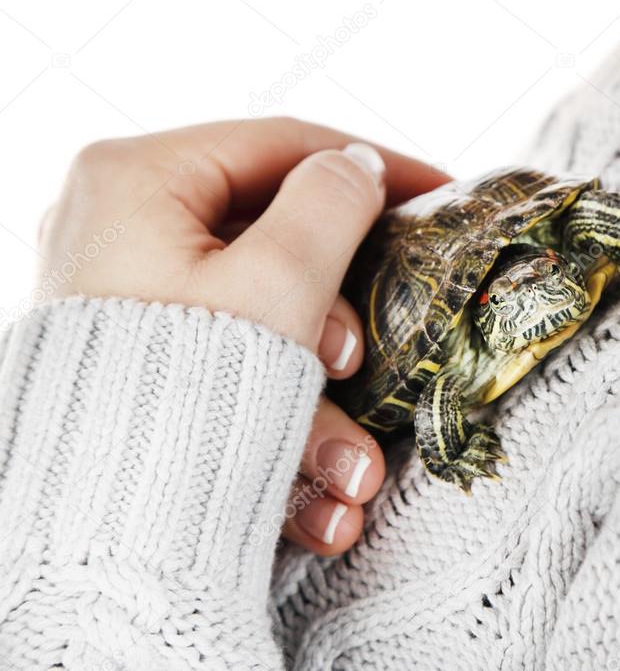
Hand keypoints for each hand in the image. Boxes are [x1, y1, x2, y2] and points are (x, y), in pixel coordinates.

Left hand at [38, 117, 448, 555]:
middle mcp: (118, 229)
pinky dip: (282, 419)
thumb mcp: (279, 282)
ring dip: (320, 398)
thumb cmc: (181, 398)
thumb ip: (331, 206)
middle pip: (273, 243)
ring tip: (349, 472)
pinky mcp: (139, 361)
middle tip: (367, 356)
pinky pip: (233, 368)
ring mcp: (126, 300)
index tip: (442, 192)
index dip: (371, 166)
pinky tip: (320, 496)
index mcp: (135, 180)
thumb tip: (356, 169)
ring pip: (262, 321)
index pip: (279, 147)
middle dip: (340, 317)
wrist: (102, 546)